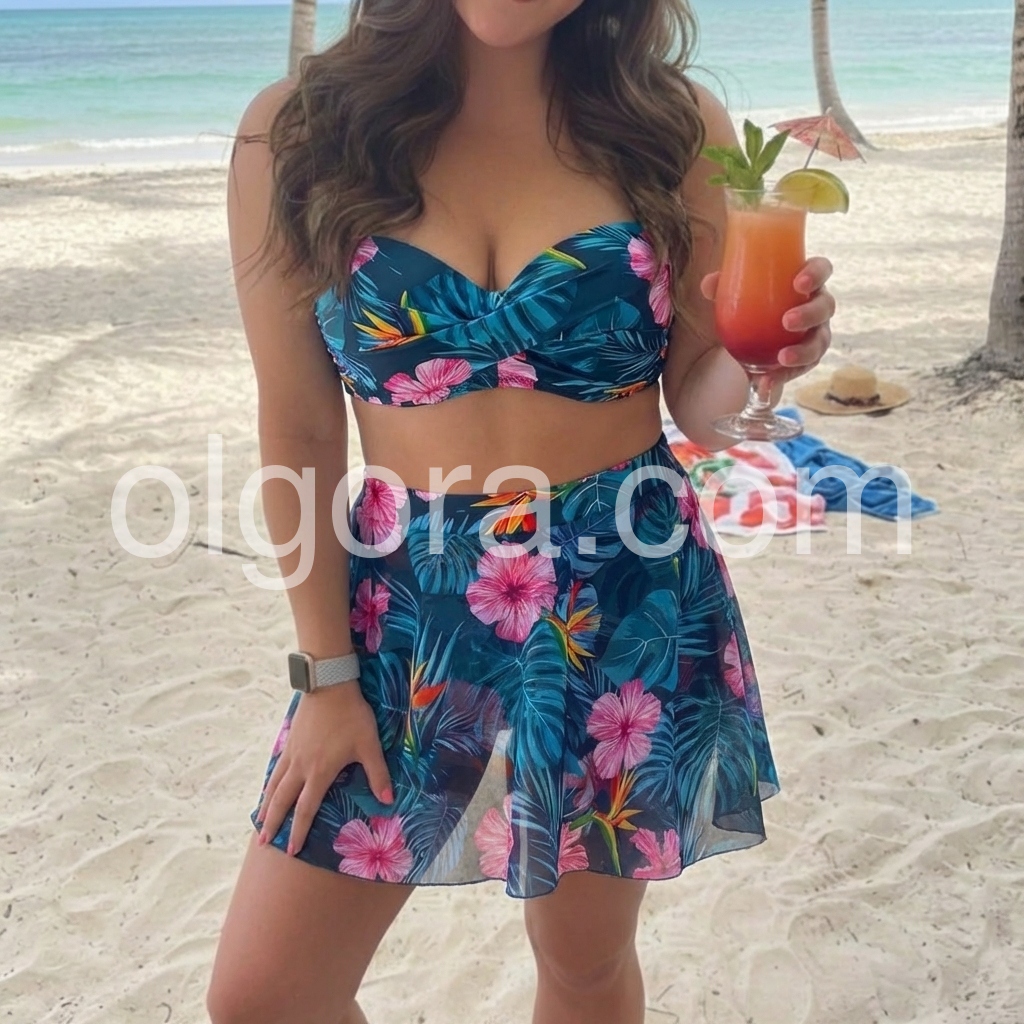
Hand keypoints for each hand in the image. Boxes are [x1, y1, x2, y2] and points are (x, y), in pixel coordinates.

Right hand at [254, 680, 393, 855]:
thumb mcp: (369, 744)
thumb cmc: (351, 715)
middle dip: (272, 824)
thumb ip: (378, 774)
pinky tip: (268, 788)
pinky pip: (275, 768)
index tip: (291, 851)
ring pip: (274, 785)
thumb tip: (389, 800)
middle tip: (262, 843)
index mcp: (320, 772)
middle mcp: (300, 767)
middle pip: (282, 801)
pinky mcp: (289, 740)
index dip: (298, 831)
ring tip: (259, 821)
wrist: (328, 685)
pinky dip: (269, 783)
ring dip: (266, 805)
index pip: (306, 809)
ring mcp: (292, 753)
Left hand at [701, 255, 835, 385]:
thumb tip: (708, 283)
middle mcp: (816, 306)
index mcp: (804, 283)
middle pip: (825, 306)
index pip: (821, 269)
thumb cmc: (752, 306)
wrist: (751, 339)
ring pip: (820, 341)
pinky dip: (784, 375)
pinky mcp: (808, 359)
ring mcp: (816, 333)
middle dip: (810, 314)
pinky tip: (767, 381)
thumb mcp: (737, 295)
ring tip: (782, 358)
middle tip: (787, 321)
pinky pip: (802, 368)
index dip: (816, 273)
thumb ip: (724, 287)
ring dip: (803, 351)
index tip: (799, 282)